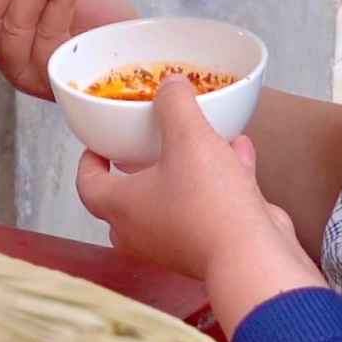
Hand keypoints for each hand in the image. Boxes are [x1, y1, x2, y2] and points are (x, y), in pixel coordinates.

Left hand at [70, 78, 319, 331]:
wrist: (253, 256)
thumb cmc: (208, 205)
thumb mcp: (188, 137)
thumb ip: (175, 105)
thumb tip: (170, 85)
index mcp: (121, 208)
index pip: (88, 185)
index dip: (89, 162)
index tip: (97, 145)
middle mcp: (141, 232)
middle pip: (128, 195)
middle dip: (138, 167)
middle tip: (147, 143)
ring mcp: (176, 243)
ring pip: (173, 199)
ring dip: (188, 167)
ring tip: (203, 138)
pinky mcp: (212, 245)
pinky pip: (210, 206)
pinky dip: (222, 178)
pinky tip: (240, 150)